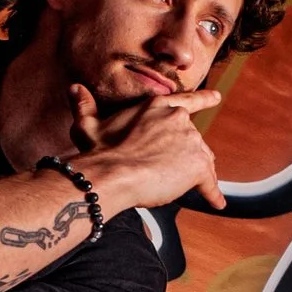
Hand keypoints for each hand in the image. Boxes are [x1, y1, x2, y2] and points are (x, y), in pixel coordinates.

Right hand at [70, 82, 224, 211]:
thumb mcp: (87, 125)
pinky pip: (209, 183)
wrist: (112, 174)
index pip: (186, 100)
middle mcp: (177, 119)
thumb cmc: (99, 152)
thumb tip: (74, 89)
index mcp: (156, 106)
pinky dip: (212, 193)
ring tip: (184, 185)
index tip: (216, 97)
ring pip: (202, 159)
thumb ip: (84, 106)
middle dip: (186, 152)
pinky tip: (215, 202)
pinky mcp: (198, 165)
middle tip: (172, 168)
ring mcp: (190, 141)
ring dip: (196, 172)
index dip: (204, 99)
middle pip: (192, 137)